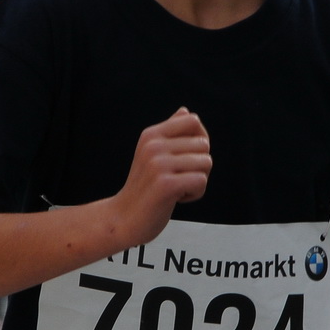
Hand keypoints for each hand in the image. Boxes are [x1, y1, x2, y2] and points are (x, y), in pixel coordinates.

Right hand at [113, 109, 212, 245]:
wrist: (123, 219)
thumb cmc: (143, 188)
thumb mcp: (152, 154)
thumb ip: (170, 133)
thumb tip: (185, 111)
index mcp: (151, 135)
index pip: (193, 121)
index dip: (200, 140)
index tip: (186, 158)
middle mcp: (154, 146)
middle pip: (204, 145)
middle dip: (199, 165)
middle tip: (178, 178)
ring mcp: (159, 164)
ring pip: (206, 163)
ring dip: (197, 181)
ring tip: (177, 188)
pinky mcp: (166, 184)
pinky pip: (201, 181)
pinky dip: (195, 194)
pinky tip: (177, 198)